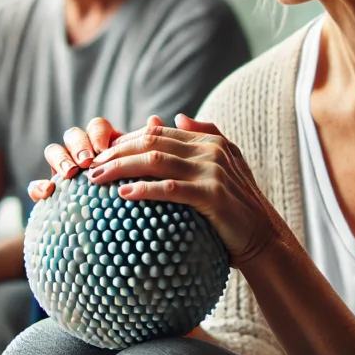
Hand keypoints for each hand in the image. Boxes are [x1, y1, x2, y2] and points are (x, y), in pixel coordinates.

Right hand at [28, 115, 164, 201]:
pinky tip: (48, 192)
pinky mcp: (49, 192)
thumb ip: (146, 149)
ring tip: (71, 173)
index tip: (104, 148)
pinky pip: (35, 185)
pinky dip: (38, 186)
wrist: (111, 235)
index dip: (98, 134)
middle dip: (79, 145)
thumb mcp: (141, 173)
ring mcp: (63, 171)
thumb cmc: (132, 196)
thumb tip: (155, 119)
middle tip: (87, 161)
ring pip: (53, 151)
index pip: (97, 127)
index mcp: (103, 145)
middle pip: (73, 135)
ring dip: (60, 159)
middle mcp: (81, 153)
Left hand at [85, 114, 284, 266]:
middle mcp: (210, 150)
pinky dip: (144, 189)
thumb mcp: (225, 165)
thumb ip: (204, 137)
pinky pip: (170, 189)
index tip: (101, 154)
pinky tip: (123, 194)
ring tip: (97, 178)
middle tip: (91, 166)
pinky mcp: (213, 195)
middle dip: (116, 152)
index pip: (156, 133)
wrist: (263, 237)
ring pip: (156, 161)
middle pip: (151, 142)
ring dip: (121, 167)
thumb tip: (177, 117)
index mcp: (208, 141)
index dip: (125, 140)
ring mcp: (212, 171)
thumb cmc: (237, 206)